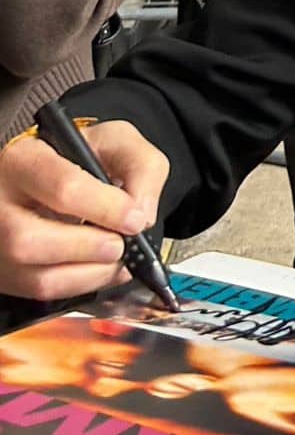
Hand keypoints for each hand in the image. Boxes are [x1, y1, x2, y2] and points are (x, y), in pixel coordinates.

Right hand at [0, 121, 168, 300]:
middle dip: (89, 248)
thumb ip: (140, 167)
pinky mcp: (5, 271)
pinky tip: (100, 270)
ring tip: (115, 258)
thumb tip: (141, 213)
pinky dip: (78, 287)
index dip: (107, 209)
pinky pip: (38, 293)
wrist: (49, 171)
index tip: (134, 219)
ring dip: (88, 275)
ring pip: (34, 277)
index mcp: (25, 160)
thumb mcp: (114, 141)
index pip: (62, 187)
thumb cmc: (78, 155)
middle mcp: (0, 203)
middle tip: (120, 244)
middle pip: (29, 241)